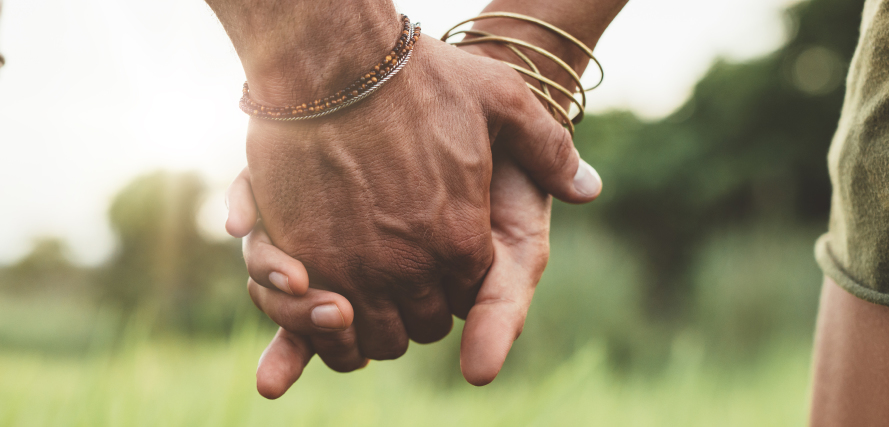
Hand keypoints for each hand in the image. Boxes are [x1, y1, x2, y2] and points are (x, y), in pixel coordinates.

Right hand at [237, 35, 595, 361]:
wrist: (332, 61)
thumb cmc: (418, 78)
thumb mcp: (502, 99)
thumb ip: (548, 149)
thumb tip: (589, 189)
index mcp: (461, 239)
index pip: (467, 299)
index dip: (454, 285)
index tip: (439, 264)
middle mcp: (410, 267)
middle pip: (417, 327)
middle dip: (414, 310)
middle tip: (401, 283)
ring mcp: (352, 269)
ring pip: (368, 336)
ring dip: (367, 325)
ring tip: (361, 297)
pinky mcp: (300, 261)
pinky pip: (312, 322)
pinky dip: (316, 323)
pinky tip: (319, 298)